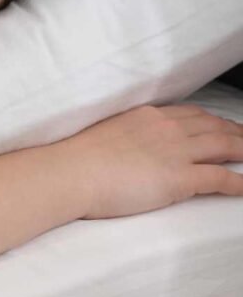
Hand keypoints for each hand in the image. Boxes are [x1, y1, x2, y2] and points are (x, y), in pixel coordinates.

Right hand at [53, 104, 242, 219]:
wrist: (70, 171)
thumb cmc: (75, 160)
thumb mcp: (103, 136)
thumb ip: (124, 137)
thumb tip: (127, 149)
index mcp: (145, 116)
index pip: (188, 114)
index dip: (210, 121)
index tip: (221, 126)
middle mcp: (165, 128)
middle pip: (212, 126)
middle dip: (235, 132)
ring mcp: (175, 151)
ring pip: (224, 145)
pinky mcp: (180, 177)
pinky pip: (221, 177)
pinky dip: (240, 182)